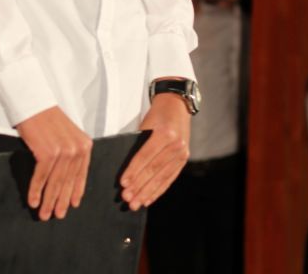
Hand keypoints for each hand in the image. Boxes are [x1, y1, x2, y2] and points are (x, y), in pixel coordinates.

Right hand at [16, 106, 91, 221]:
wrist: (33, 101)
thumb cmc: (46, 117)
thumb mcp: (66, 134)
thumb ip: (71, 151)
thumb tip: (66, 176)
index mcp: (85, 143)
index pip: (81, 174)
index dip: (76, 191)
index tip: (72, 205)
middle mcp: (77, 148)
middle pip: (68, 181)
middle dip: (61, 201)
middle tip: (56, 215)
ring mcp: (63, 151)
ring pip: (55, 183)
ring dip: (48, 201)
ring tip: (43, 214)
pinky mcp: (47, 152)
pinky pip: (41, 177)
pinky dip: (36, 191)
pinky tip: (33, 201)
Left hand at [119, 93, 190, 210]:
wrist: (176, 105)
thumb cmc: (157, 114)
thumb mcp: (146, 124)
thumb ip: (139, 144)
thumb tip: (126, 168)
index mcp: (164, 133)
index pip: (145, 156)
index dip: (134, 171)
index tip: (123, 183)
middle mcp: (175, 144)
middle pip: (154, 169)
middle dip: (139, 186)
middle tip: (127, 198)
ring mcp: (182, 153)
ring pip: (162, 177)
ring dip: (147, 192)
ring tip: (136, 203)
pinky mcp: (184, 159)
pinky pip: (170, 178)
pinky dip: (159, 190)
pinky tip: (149, 199)